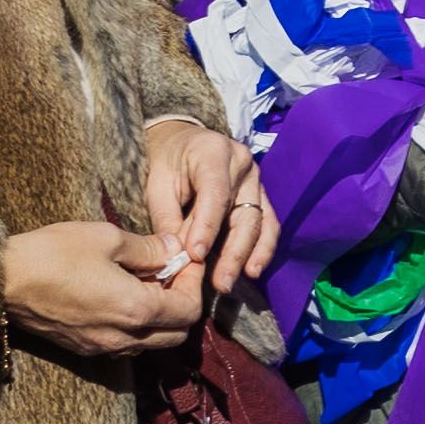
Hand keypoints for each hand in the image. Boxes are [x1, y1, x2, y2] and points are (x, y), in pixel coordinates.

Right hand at [2, 220, 203, 357]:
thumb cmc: (52, 254)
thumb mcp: (107, 239)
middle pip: (177, 334)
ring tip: (146, 281)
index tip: (186, 260)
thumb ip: (149, 248)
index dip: (194, 283)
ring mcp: (103, 347)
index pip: (189, 311)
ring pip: (152, 341)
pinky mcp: (84, 348)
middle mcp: (124, 338)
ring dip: (160, 315)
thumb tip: (175, 250)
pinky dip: (136, 324)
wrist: (0, 282)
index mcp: (135, 310)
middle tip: (171, 272)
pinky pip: (126, 344)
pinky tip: (122, 294)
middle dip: (183, 303)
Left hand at [141, 118, 276, 294]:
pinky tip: (252, 270)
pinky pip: (267, 224)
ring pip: (260, 222)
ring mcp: (256, 180)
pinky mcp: (260, 195)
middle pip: (245, 212)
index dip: (207, 227)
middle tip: (220, 282)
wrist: (181, 141)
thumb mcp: (157, 184)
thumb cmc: (166, 161)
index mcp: (214, 152)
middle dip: (233, 252)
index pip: (216, 193)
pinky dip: (260, 249)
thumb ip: (167, 217)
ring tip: (234, 281)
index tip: (195, 255)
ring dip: (249, 255)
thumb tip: (177, 256)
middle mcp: (243, 164)